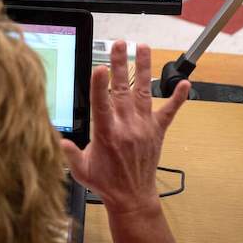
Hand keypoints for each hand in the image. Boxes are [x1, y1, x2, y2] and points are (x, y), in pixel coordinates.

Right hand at [60, 41, 188, 215]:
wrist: (132, 198)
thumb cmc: (105, 183)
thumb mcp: (81, 170)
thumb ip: (70, 152)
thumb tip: (59, 139)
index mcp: (107, 135)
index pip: (102, 105)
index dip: (100, 86)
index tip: (100, 67)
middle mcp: (127, 127)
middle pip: (122, 90)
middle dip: (120, 64)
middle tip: (119, 44)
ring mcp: (144, 127)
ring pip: (144, 92)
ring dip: (143, 68)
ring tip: (143, 47)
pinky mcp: (157, 131)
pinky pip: (169, 112)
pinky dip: (177, 98)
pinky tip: (184, 83)